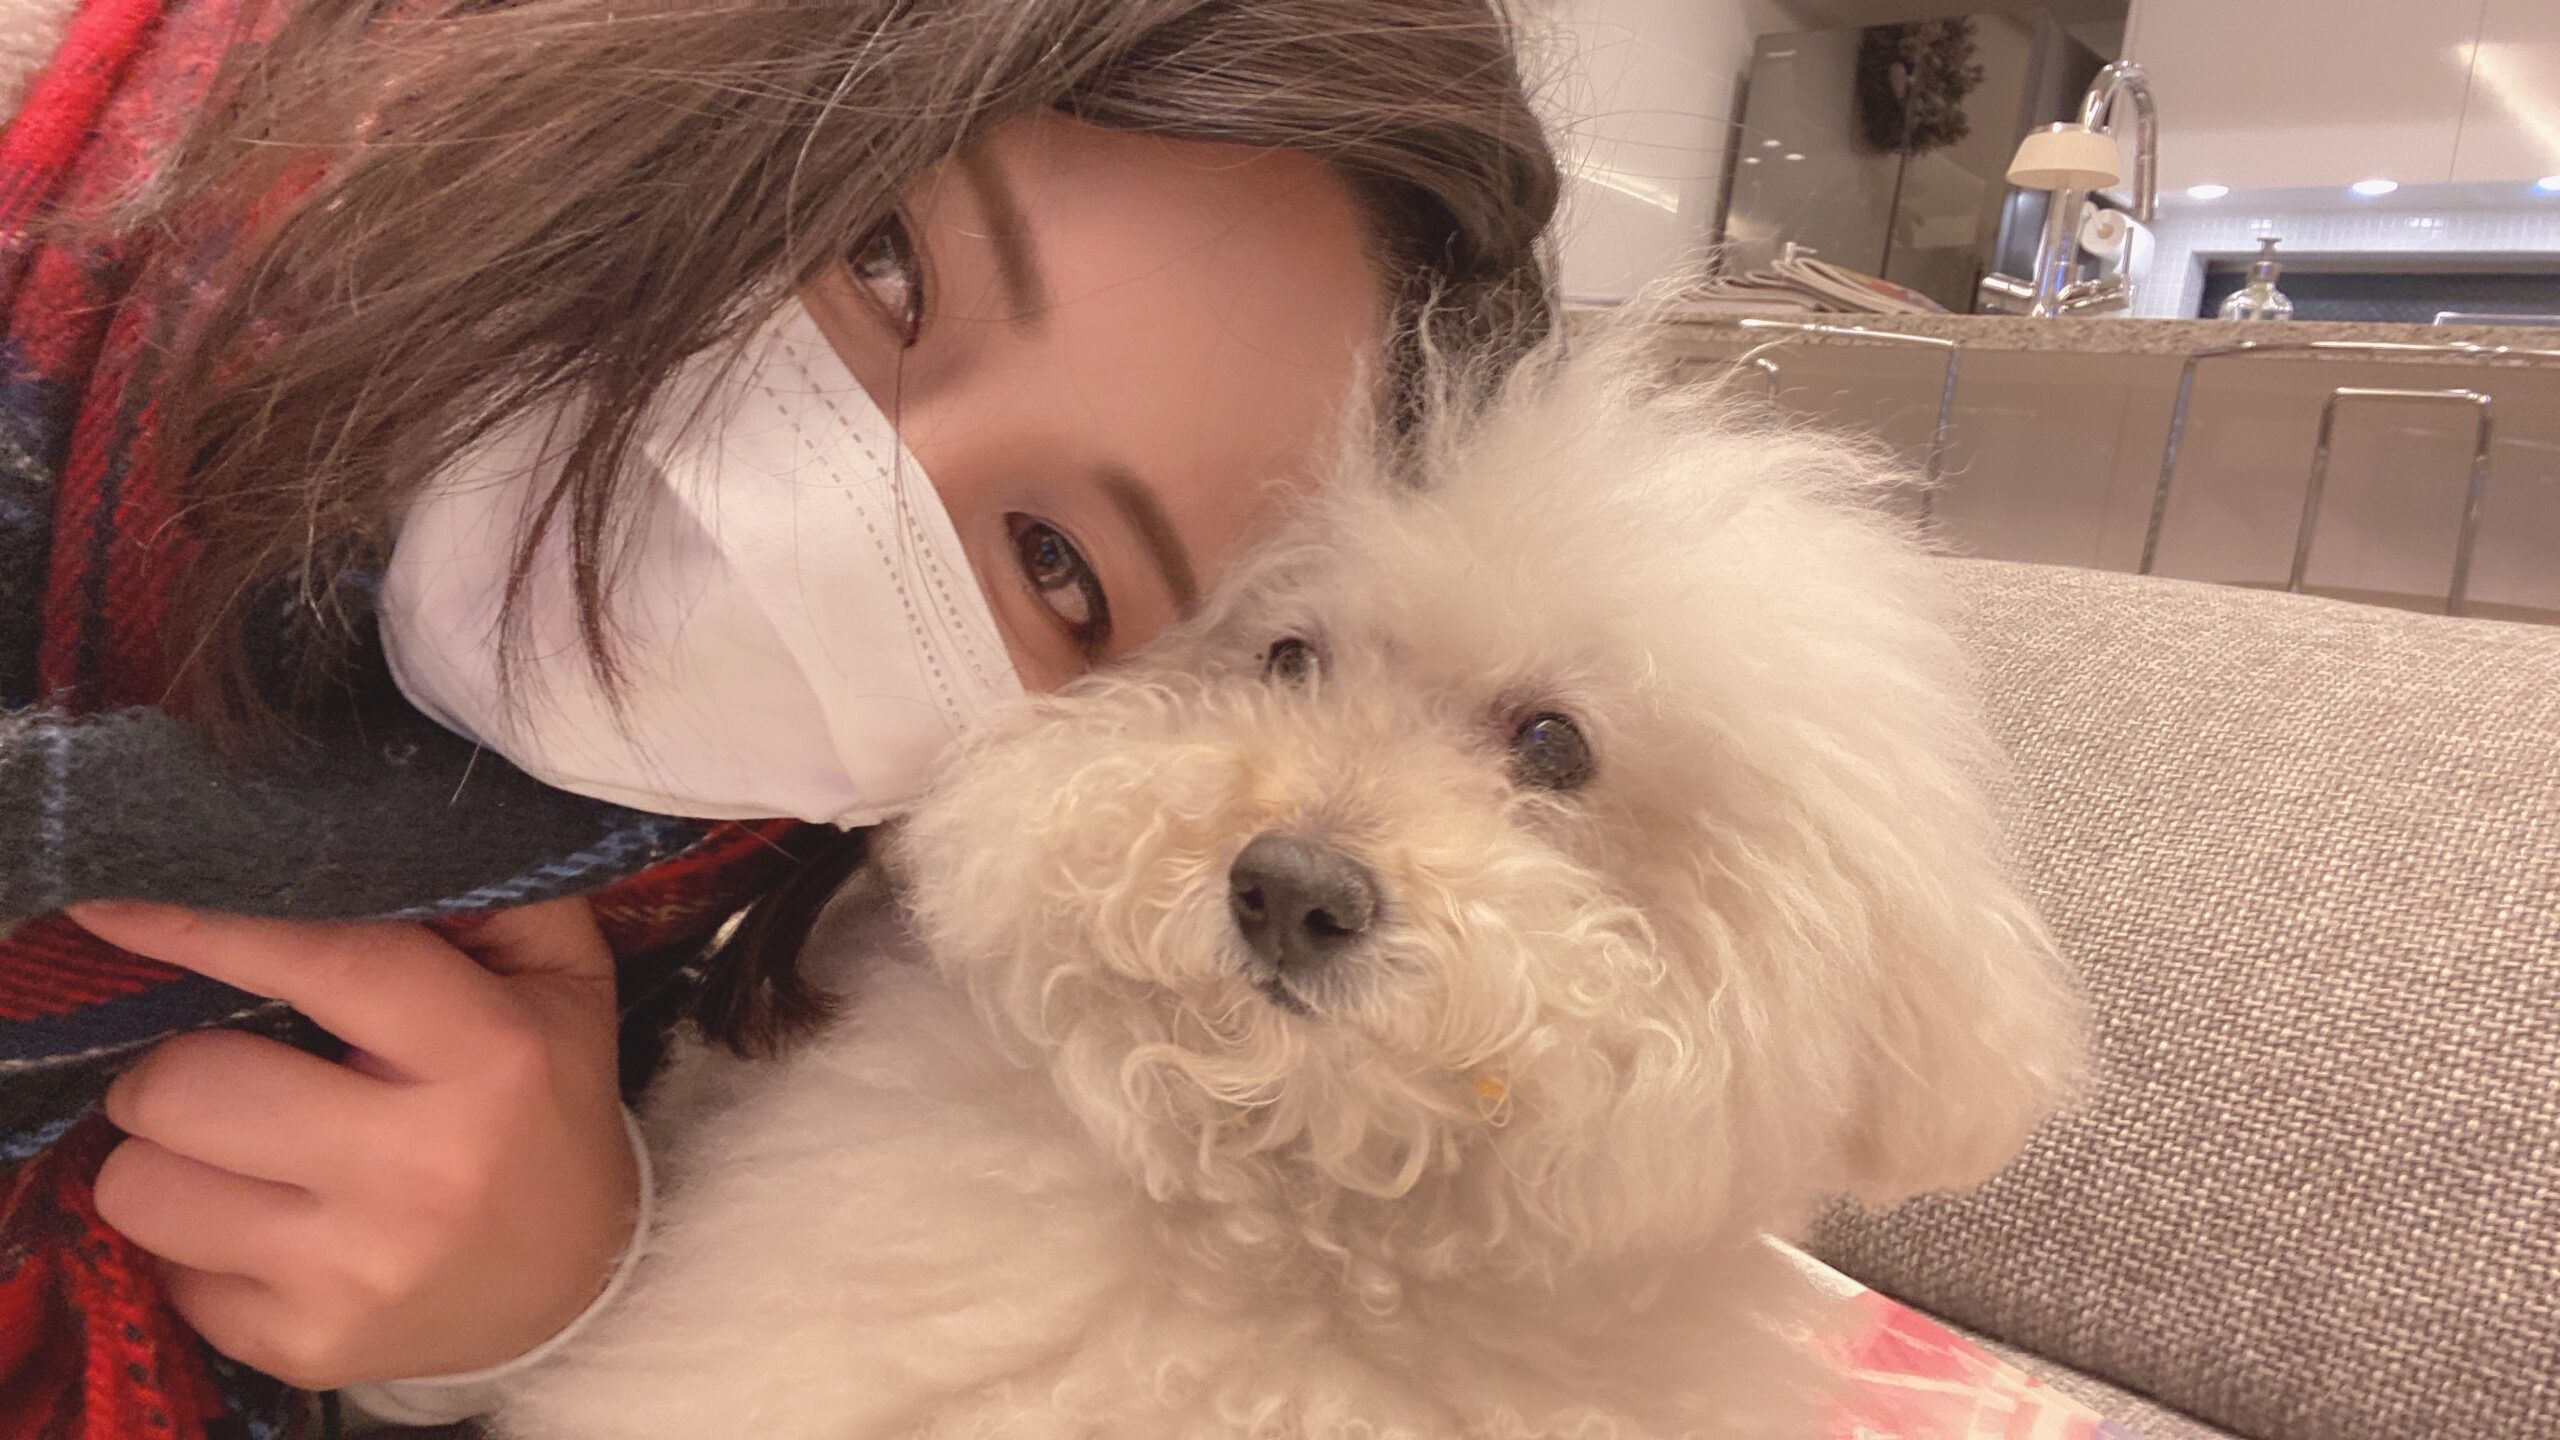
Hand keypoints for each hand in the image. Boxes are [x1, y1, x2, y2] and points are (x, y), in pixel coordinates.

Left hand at [69, 898, 636, 1388]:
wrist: (576, 1280)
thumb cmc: (545, 1098)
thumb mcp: (558, 978)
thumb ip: (488, 889)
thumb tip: (371, 819)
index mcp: (488, 1057)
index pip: (323, 965)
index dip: (204, 929)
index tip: (114, 906)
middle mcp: (420, 1169)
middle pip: (188, 1089)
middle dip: (171, 1067)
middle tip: (213, 1068)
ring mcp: (356, 1269)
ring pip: (143, 1186)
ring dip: (163, 1155)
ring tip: (228, 1147)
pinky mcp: (305, 1345)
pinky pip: (165, 1271)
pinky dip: (194, 1240)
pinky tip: (263, 1223)